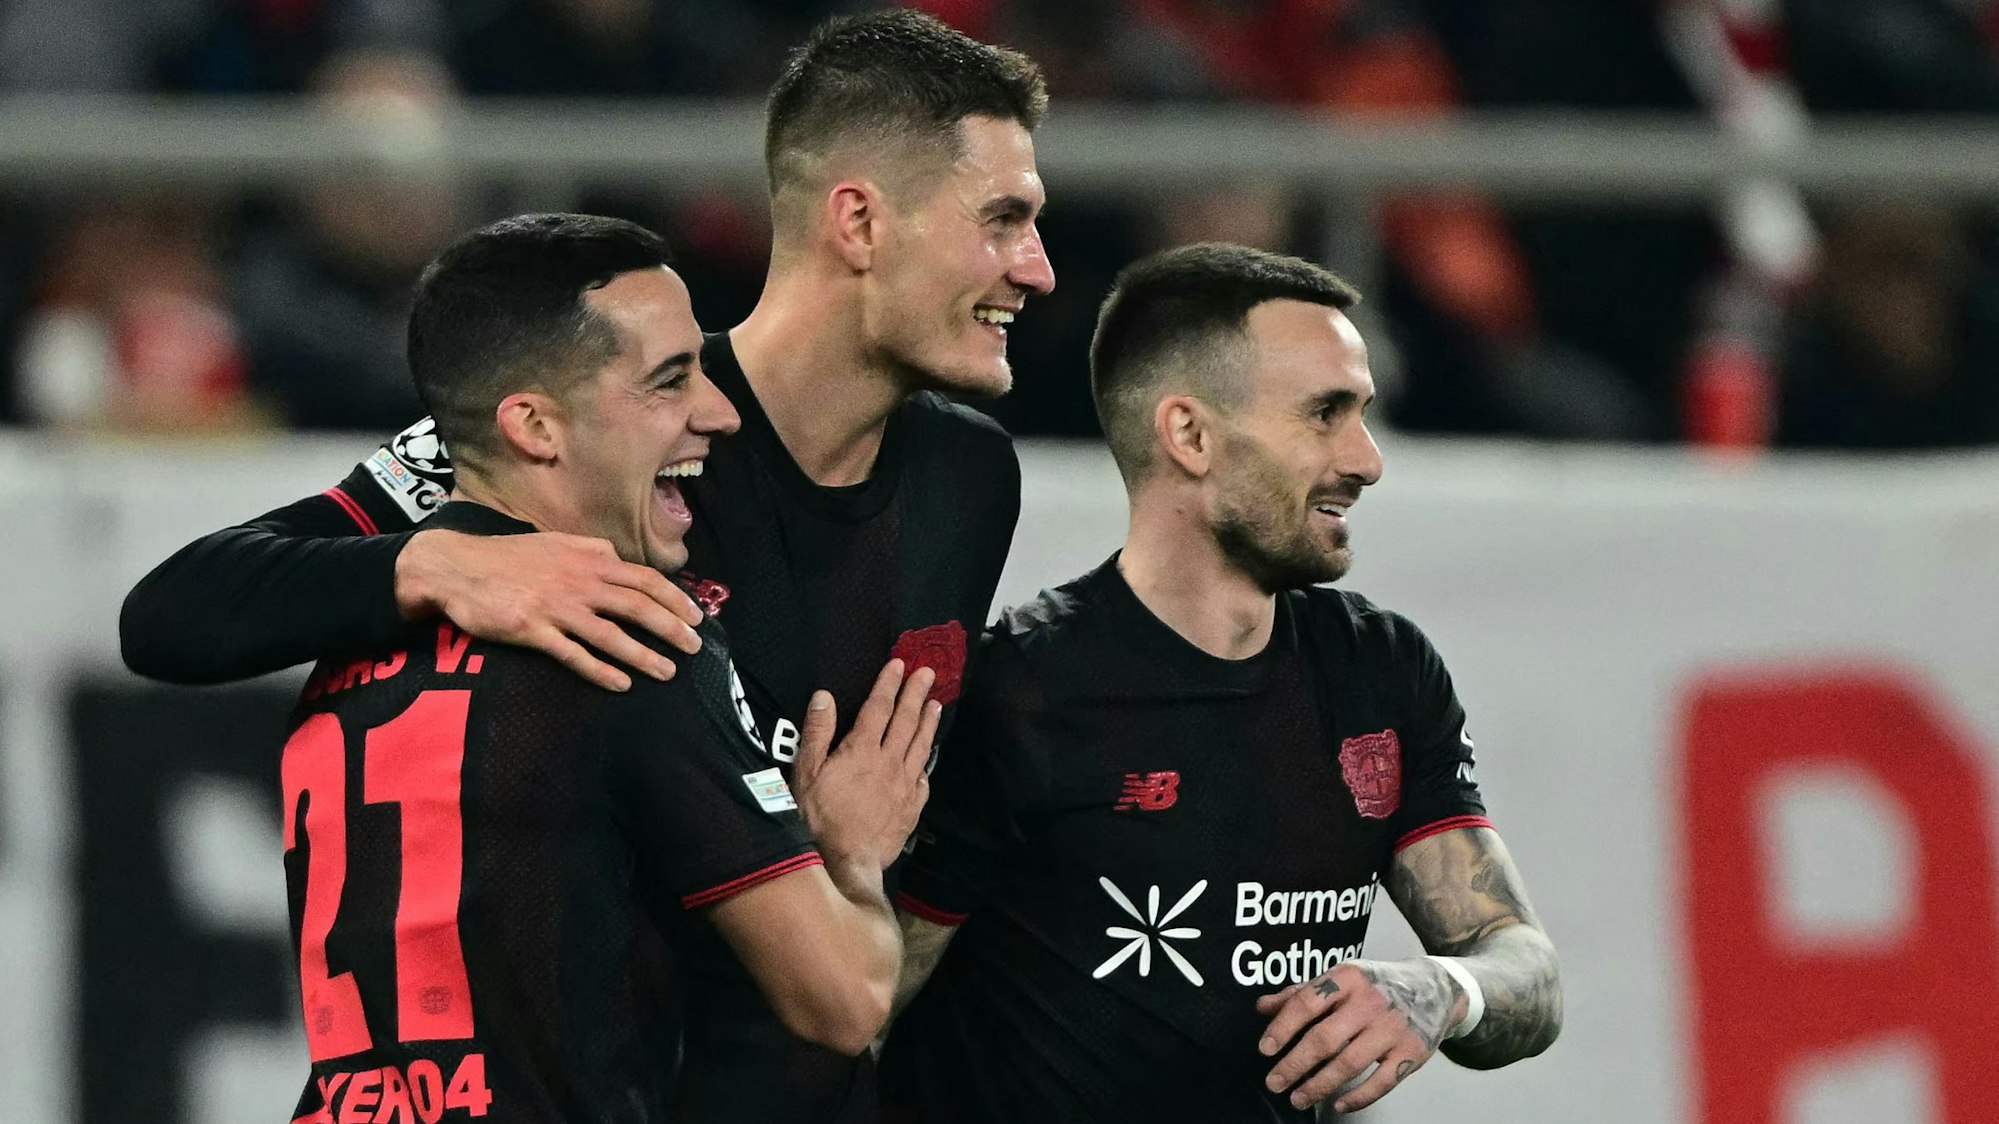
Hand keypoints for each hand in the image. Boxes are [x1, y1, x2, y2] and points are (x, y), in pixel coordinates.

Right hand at [394, 529, 703, 691]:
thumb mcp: (555, 543)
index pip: (645, 578)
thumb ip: (590, 549)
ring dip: (644, 655)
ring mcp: (555, 607)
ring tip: (668, 672)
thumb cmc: (508, 557)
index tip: (696, 618)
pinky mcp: (531, 630)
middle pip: (637, 606)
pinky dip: (600, 670)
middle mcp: (578, 581)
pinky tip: (622, 685)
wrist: (455, 567)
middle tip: (695, 648)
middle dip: (672, 629)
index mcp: (588, 559)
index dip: (675, 599)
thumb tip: (618, 557)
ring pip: (611, 634)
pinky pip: (573, 654)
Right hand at [793, 660, 941, 869]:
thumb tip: (824, 696)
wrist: (844, 862)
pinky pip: (923, 779)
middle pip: (906, 721)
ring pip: (920, 747)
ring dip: (928, 723)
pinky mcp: (911, 808)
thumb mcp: (805, 773)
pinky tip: (927, 758)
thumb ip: (817, 732)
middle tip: (928, 673)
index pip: (878, 707)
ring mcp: (904, 786)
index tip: (899, 664)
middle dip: (916, 694)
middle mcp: (888, 763)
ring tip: (935, 705)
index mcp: (862, 750)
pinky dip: (926, 763)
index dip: (889, 684)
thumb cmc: (818, 818)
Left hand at [1254, 958, 1464, 1112]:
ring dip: (1319, 1086)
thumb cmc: (1377, 985)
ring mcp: (1392, 1029)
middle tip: (1274, 1082)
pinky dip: (1358, 1097)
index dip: (1283, 1027)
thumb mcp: (1341, 978)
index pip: (1307, 1002)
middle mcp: (1370, 1002)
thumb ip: (1302, 993)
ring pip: (1349, 1064)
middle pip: (1325, 1039)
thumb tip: (1262, 1007)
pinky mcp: (1411, 1052)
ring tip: (1298, 1098)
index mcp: (1348, 979)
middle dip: (1294, 1064)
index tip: (1265, 1049)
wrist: (1437, 988)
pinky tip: (1338, 1104)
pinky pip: (1381, 1082)